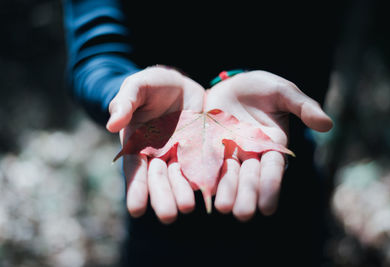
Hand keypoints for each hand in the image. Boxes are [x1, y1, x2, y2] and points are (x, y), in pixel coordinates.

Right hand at [107, 66, 204, 222]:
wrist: (179, 84)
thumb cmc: (152, 85)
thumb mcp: (137, 87)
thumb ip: (125, 103)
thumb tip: (111, 125)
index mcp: (138, 143)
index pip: (135, 169)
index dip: (136, 188)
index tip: (136, 209)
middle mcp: (159, 154)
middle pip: (160, 179)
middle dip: (163, 197)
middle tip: (168, 215)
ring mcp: (182, 153)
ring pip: (181, 177)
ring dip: (183, 192)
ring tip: (187, 207)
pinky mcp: (202, 148)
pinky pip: (206, 164)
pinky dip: (208, 178)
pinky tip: (212, 190)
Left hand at [205, 70, 332, 220]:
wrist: (232, 84)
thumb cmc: (262, 88)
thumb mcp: (283, 91)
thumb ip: (303, 106)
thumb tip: (328, 124)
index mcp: (273, 145)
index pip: (273, 169)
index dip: (270, 187)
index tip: (267, 208)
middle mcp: (251, 153)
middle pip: (250, 178)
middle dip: (246, 195)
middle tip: (242, 214)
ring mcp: (229, 151)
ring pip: (228, 175)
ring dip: (226, 191)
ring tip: (221, 207)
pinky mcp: (209, 146)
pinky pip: (206, 161)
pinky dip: (204, 175)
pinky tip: (200, 188)